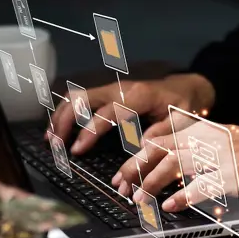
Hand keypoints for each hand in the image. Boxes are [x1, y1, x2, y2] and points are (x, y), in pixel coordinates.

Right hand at [48, 73, 214, 154]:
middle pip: (82, 98)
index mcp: (138, 96)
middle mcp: (120, 88)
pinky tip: (59, 128)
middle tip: (54, 145)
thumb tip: (139, 148)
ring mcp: (112, 88)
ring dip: (60, 115)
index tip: (77, 150)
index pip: (106, 112)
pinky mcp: (109, 92)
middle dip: (63, 120)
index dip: (90, 131)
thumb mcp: (181, 121)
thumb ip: (162, 133)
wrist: (188, 87)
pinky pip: (82, 98)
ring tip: (49, 139)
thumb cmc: (185, 106)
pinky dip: (66, 112)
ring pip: (77, 96)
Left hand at [112, 124, 238, 211]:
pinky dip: (183, 196)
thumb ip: (199, 148)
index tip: (123, 173)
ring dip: (152, 182)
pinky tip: (171, 206)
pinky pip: (203, 185)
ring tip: (138, 198)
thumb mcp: (226, 141)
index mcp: (204, 130)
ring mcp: (223, 156)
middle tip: (121, 187)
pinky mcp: (237, 175)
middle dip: (135, 169)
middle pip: (161, 149)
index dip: (137, 156)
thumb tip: (169, 164)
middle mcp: (209, 139)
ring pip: (175, 164)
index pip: (161, 139)